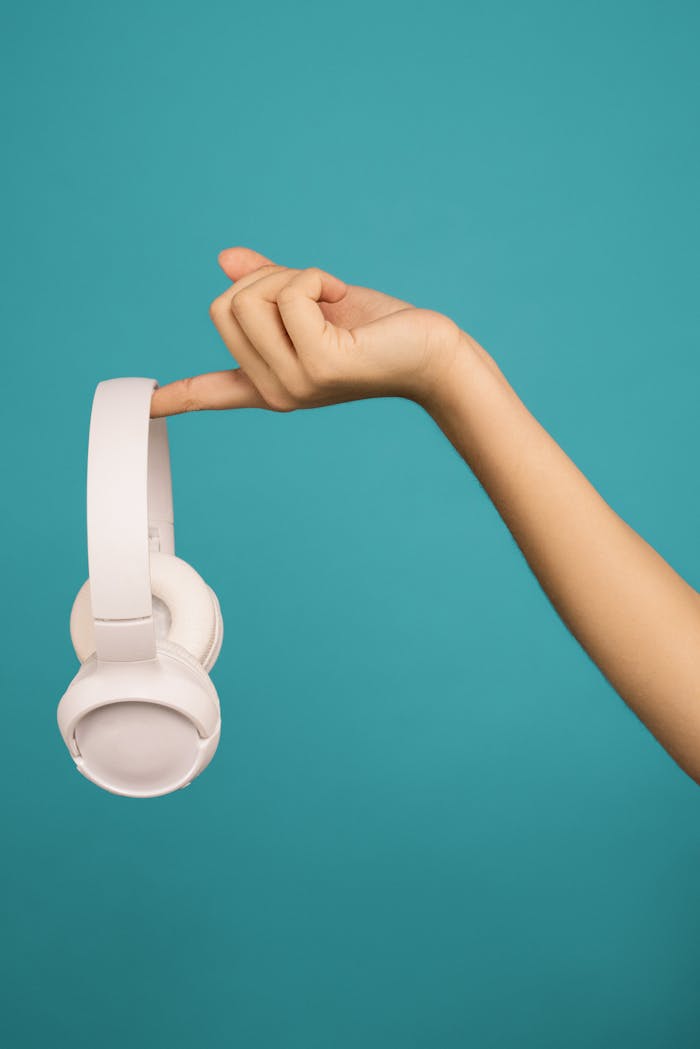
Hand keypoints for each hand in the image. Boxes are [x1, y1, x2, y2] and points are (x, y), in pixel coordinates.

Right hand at [151, 247, 464, 416]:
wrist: (430, 350)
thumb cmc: (379, 329)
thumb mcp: (313, 301)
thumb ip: (267, 284)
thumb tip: (226, 259)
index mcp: (269, 379)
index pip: (210, 392)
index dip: (174, 396)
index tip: (142, 407)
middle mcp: (274, 389)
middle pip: (223, 306)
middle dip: (268, 281)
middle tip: (315, 295)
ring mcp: (292, 382)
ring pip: (250, 298)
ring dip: (294, 278)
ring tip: (330, 302)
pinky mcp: (316, 366)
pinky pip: (288, 293)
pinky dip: (314, 279)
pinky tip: (340, 302)